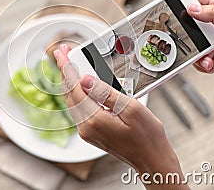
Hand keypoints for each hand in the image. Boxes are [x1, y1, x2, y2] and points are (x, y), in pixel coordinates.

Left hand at [54, 44, 188, 189]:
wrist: (152, 160)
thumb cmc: (147, 137)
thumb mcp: (131, 108)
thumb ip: (106, 92)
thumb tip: (86, 79)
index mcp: (94, 120)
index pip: (74, 88)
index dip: (67, 68)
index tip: (61, 53)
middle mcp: (86, 127)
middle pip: (69, 93)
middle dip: (65, 71)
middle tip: (63, 53)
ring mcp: (87, 131)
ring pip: (72, 101)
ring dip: (70, 82)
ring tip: (70, 64)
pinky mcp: (91, 132)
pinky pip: (79, 108)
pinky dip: (77, 93)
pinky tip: (80, 84)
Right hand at [187, 0, 213, 90]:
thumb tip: (193, 8)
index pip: (197, 0)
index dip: (184, 2)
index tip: (173, 7)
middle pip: (188, 23)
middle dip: (186, 33)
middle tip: (188, 38)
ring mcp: (210, 39)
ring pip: (189, 42)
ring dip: (196, 51)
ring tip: (207, 55)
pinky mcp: (208, 54)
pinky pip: (194, 57)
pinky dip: (200, 62)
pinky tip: (210, 63)